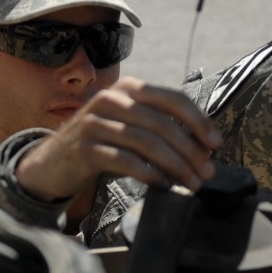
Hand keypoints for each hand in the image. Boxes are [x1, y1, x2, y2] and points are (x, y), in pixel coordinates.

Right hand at [15, 77, 220, 200]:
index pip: (173, 99)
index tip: (217, 143)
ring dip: (176, 165)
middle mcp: (112, 98)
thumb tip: (204, 145)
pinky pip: (126, 161)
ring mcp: (96, 122)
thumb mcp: (131, 124)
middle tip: (207, 172)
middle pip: (163, 123)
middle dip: (191, 150)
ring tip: (191, 183)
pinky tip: (165, 185)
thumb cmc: (103, 142)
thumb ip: (160, 125)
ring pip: (147, 142)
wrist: (54, 161)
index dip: (199, 121)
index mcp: (130, 87)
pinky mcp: (85, 147)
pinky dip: (150, 174)